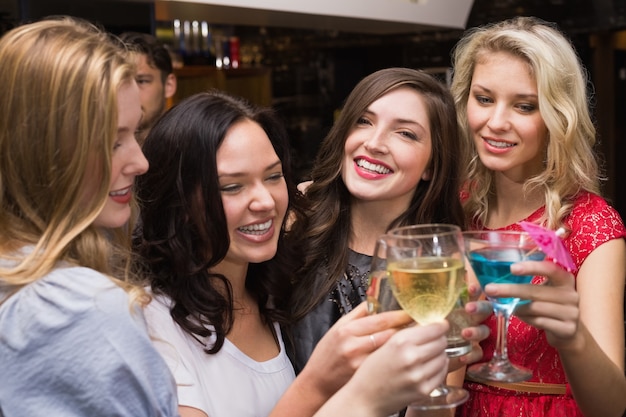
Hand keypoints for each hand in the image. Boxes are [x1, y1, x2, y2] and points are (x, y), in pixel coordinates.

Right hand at [299, 302, 413, 396]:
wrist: (318, 383)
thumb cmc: (327, 355)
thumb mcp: (337, 328)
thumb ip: (357, 315)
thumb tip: (376, 300)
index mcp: (347, 330)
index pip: (381, 319)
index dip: (401, 315)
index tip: (413, 312)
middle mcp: (354, 346)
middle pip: (390, 334)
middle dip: (408, 329)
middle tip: (422, 325)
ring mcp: (361, 363)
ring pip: (392, 351)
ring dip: (408, 345)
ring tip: (419, 340)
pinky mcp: (366, 378)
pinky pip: (389, 366)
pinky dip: (400, 360)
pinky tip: (408, 357)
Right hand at [336, 322, 449, 416]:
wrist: (365, 398)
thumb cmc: (371, 371)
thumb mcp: (385, 345)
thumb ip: (406, 333)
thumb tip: (426, 323)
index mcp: (400, 342)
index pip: (434, 328)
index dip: (440, 325)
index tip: (441, 324)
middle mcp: (411, 357)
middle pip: (441, 342)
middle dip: (439, 339)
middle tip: (434, 339)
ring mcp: (419, 375)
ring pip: (443, 357)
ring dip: (439, 354)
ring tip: (428, 354)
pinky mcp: (424, 390)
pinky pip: (441, 374)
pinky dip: (438, 368)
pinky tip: (429, 367)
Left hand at [483, 260, 579, 348]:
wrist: (569, 332)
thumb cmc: (549, 305)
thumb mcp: (545, 290)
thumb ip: (530, 282)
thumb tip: (498, 277)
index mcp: (565, 279)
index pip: (550, 269)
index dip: (532, 267)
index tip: (512, 268)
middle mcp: (571, 294)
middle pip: (536, 291)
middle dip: (510, 290)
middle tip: (490, 289)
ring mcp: (571, 312)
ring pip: (536, 308)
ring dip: (516, 307)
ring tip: (504, 305)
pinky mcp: (567, 329)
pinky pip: (539, 322)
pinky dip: (526, 318)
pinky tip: (518, 315)